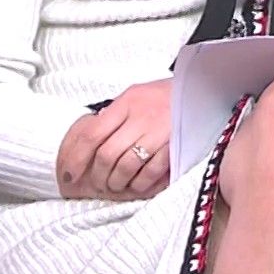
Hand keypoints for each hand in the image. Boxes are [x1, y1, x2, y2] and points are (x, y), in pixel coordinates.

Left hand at [56, 78, 172, 200]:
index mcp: (127, 102)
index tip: (69, 172)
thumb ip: (114, 114)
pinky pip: (151, 173)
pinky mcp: (176, 146)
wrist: (203, 88)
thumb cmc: (165, 94)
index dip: (76, 157)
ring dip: (116, 182)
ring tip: (114, 185)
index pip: (92, 133)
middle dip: (97, 175)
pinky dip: (139, 184)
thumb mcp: (136, 95)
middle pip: (107, 155)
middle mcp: (141, 117)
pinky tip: (135, 185)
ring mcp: (159, 132)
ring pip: (126, 167)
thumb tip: (88, 137)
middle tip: (96, 183)